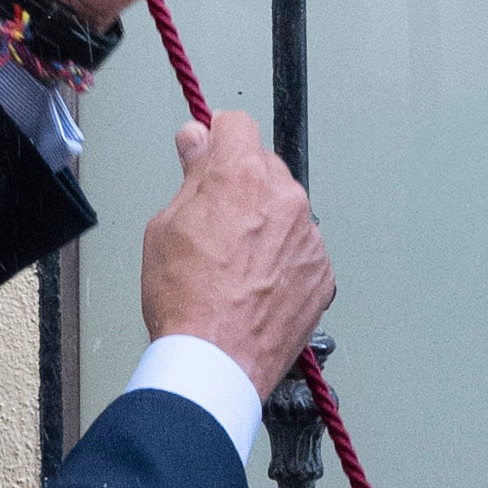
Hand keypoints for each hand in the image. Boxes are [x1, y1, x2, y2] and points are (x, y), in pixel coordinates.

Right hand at [138, 113, 330, 389]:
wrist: (215, 362)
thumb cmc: (184, 300)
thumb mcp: (165, 226)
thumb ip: (191, 176)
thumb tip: (197, 142)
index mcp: (242, 176)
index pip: (238, 125)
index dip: (217, 138)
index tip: (208, 153)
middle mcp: (285, 198)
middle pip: (264, 168)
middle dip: (241, 184)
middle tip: (213, 223)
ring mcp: (310, 238)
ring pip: (286, 211)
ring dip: (266, 225)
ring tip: (234, 266)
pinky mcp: (323, 273)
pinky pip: (302, 250)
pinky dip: (284, 261)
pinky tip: (255, 286)